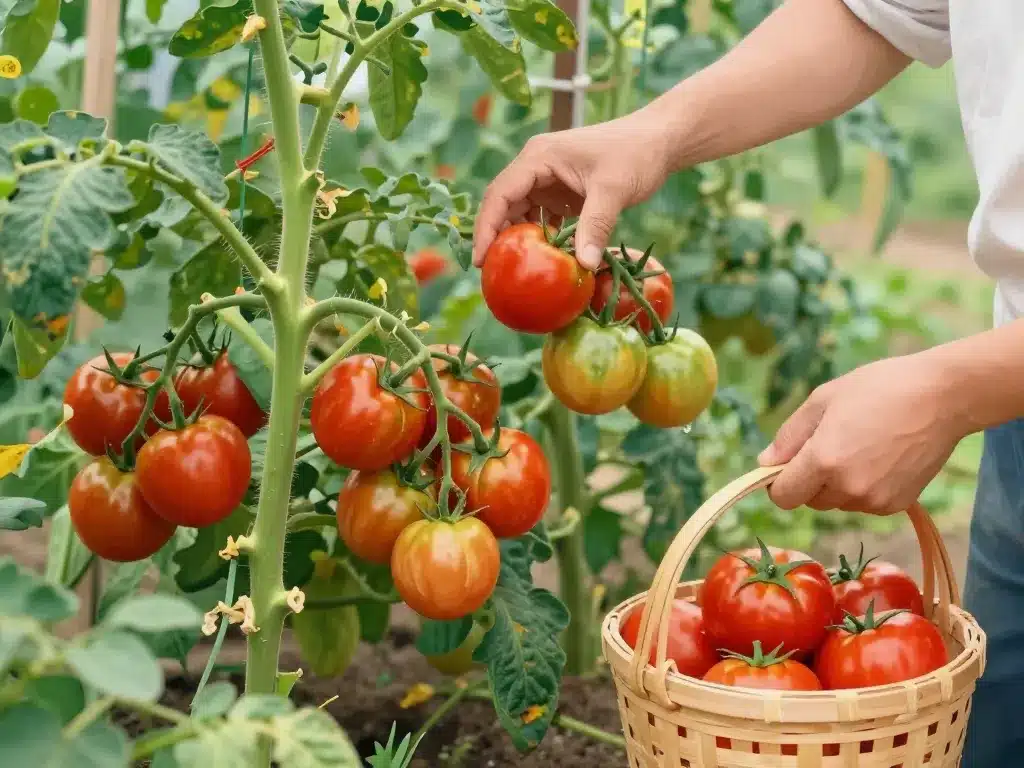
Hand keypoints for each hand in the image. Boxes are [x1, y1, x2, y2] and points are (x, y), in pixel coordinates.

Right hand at [471, 114, 672, 269]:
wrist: (660, 141)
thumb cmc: (636, 154)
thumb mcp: (614, 189)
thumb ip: (595, 226)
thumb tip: (585, 266)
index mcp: (539, 156)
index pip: (500, 194)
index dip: (486, 227)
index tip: (481, 260)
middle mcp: (536, 166)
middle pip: (503, 205)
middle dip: (495, 238)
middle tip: (492, 275)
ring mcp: (547, 180)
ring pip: (519, 214)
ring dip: (517, 241)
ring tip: (512, 272)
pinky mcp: (561, 193)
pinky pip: (541, 220)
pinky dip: (540, 240)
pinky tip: (543, 262)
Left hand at [759, 352, 966, 514]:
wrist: (942, 396)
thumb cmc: (879, 388)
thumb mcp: (823, 400)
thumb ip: (789, 436)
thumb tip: (765, 463)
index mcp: (824, 461)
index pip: (784, 497)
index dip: (779, 482)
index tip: (788, 465)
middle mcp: (848, 488)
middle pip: (810, 500)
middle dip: (811, 479)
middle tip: (832, 443)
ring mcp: (875, 500)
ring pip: (838, 503)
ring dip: (838, 484)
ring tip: (861, 446)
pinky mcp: (898, 505)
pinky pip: (864, 503)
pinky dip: (864, 487)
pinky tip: (881, 457)